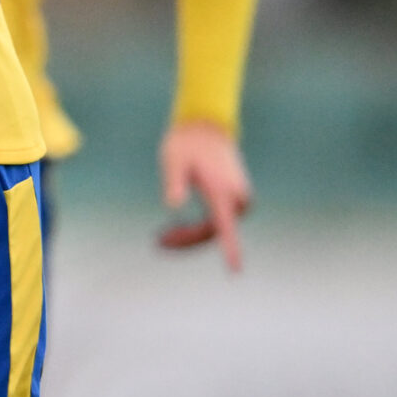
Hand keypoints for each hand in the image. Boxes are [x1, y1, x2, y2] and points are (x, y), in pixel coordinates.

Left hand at [156, 119, 251, 271]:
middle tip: (158, 241)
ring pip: (215, 230)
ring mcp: (239, 199)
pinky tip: (175, 229)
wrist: (205, 127)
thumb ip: (173, 182)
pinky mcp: (236, 199)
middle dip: (187, 241)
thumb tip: (172, 205)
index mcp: (221, 191)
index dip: (230, 250)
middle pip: (213, 233)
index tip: (235, 270)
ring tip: (162, 237)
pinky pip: (218, 222)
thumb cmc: (186, 144)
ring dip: (190, 236)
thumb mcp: (173, 160)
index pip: (226, 227)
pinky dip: (197, 229)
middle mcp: (236, 198)